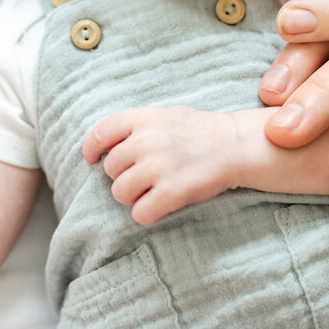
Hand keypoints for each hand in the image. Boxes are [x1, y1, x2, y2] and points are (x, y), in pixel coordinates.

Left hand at [83, 106, 243, 225]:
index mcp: (143, 118)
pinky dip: (148, 213)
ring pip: (120, 193)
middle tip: (147, 174)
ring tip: (155, 188)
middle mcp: (146, 141)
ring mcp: (158, 166)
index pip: (100, 134)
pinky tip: (163, 204)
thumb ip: (135, 127)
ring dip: (134, 196)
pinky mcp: (171, 191)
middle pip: (110, 170)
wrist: (237, 144)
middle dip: (124, 175)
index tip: (92, 160)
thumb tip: (103, 147)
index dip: (91, 150)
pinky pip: (139, 213)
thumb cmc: (200, 131)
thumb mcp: (166, 115)